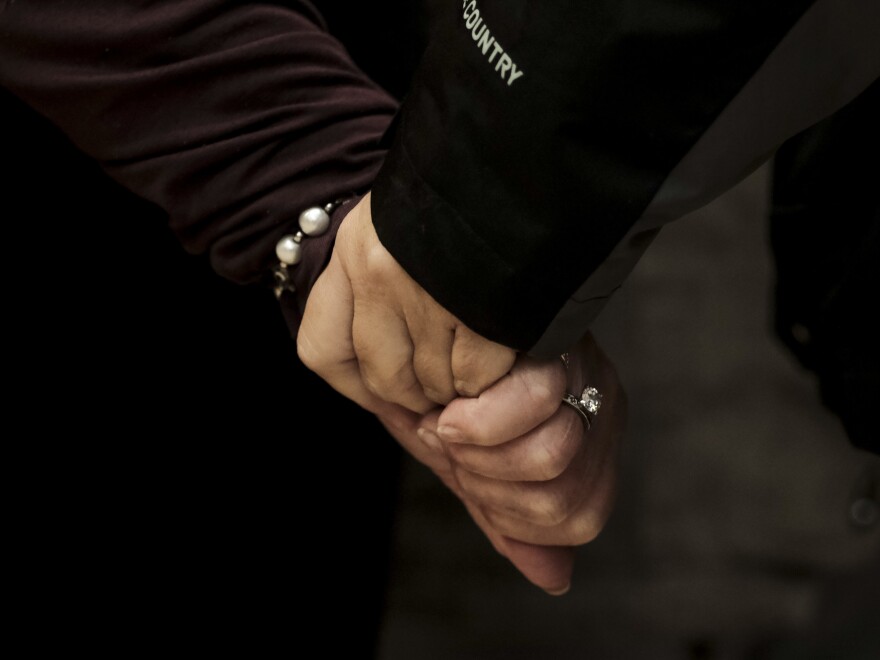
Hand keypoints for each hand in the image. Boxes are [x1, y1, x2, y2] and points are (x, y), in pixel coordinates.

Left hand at [297, 193, 515, 413]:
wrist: (524, 150)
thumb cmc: (465, 190)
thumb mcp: (400, 225)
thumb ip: (379, 287)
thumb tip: (387, 382)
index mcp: (353, 248)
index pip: (323, 351)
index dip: (357, 387)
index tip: (386, 394)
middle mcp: (379, 272)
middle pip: (384, 378)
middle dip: (417, 394)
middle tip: (444, 383)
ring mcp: (427, 293)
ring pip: (432, 382)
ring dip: (457, 385)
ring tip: (478, 354)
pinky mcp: (477, 310)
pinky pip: (475, 376)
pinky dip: (490, 376)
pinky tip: (503, 347)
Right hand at [379, 332, 625, 593]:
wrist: (419, 315)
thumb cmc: (445, 391)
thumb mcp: (471, 464)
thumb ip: (507, 517)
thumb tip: (556, 579)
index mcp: (590, 439)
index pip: (577, 520)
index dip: (509, 515)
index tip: (464, 476)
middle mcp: (600, 403)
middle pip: (560, 501)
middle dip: (485, 485)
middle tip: (448, 444)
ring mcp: (587, 368)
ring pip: (552, 458)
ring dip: (479, 453)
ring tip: (447, 420)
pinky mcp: (559, 337)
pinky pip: (536, 401)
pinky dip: (480, 418)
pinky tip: (452, 396)